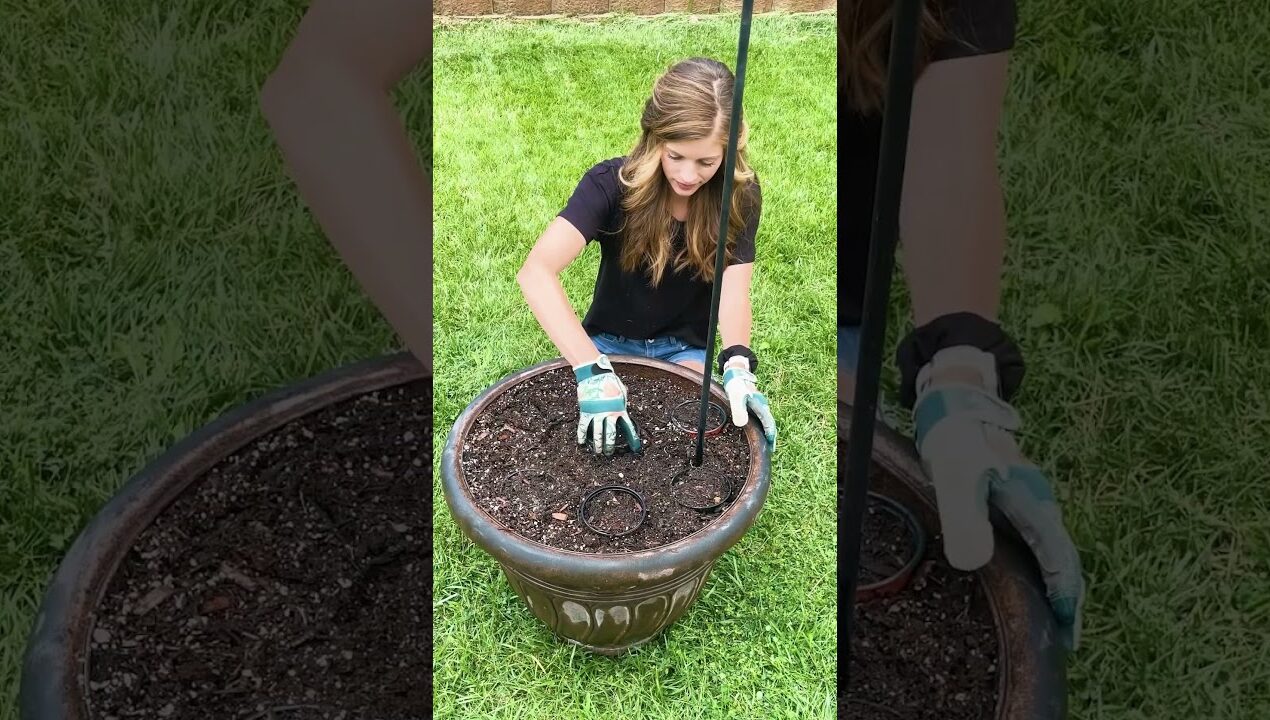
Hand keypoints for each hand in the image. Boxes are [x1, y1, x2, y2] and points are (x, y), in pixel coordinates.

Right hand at [574, 354, 641, 455]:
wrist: (595, 374)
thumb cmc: (609, 381)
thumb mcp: (622, 392)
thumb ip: (623, 402)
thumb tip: (624, 408)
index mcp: (620, 409)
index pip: (629, 428)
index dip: (633, 439)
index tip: (636, 448)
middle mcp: (609, 413)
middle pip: (610, 434)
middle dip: (610, 445)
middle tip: (609, 453)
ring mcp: (597, 413)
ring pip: (597, 433)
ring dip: (597, 444)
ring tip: (598, 452)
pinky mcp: (586, 411)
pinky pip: (584, 426)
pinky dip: (582, 435)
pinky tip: (582, 443)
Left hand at [722, 356, 776, 446]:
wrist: (737, 373)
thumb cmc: (736, 385)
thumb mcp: (735, 397)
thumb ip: (738, 410)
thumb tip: (742, 424)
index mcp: (760, 406)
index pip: (768, 424)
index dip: (770, 435)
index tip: (771, 447)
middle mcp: (762, 407)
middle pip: (769, 424)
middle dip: (771, 436)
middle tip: (771, 449)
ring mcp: (759, 406)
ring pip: (766, 421)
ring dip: (767, 431)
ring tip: (767, 443)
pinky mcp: (755, 405)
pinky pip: (761, 418)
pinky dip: (762, 426)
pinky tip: (759, 431)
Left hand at [912, 345, 1084, 651]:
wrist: (959, 402)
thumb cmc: (956, 440)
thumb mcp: (954, 478)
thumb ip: (963, 517)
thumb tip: (973, 564)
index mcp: (1033, 506)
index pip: (1059, 563)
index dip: (1065, 600)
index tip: (1068, 637)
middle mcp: (1040, 505)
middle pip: (1064, 561)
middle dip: (1069, 600)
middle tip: (1068, 641)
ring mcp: (1032, 501)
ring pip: (1053, 551)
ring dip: (1058, 585)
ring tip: (1057, 620)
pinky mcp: (1017, 498)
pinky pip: (1039, 541)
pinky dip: (1043, 567)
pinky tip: (1031, 581)